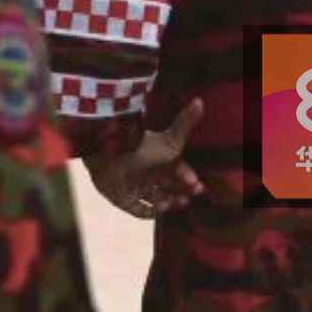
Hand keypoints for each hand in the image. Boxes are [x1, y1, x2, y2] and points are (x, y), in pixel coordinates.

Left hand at [86, 98, 204, 219]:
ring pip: (156, 198)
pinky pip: (140, 210)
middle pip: (167, 185)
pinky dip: (152, 212)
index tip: (196, 182)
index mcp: (155, 157)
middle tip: (193, 194)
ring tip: (181, 202)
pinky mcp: (123, 199)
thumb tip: (200, 100)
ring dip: (171, 202)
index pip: (175, 169)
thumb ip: (186, 122)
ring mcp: (134, 186)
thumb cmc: (143, 147)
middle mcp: (146, 172)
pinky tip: (163, 208)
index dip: (187, 175)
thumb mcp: (170, 140)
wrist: (111, 155)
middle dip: (182, 190)